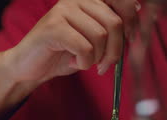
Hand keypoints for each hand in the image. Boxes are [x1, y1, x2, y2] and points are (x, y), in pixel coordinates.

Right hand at [6, 0, 140, 83]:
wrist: (29, 66)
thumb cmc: (63, 54)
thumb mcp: (94, 40)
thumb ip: (112, 28)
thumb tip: (137, 18)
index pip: (123, 1)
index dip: (132, 22)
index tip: (130, 40)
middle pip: (115, 22)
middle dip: (116, 50)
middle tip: (106, 65)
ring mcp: (63, 10)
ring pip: (100, 36)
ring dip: (98, 58)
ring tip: (87, 63)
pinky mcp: (53, 27)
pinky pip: (84, 47)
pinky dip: (85, 62)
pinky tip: (75, 63)